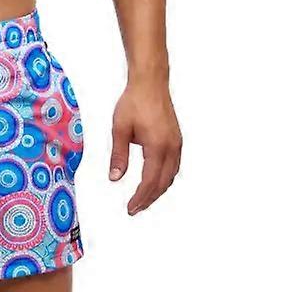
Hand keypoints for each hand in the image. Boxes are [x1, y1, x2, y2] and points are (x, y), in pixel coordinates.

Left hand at [109, 77, 181, 214]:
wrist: (150, 82)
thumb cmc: (134, 102)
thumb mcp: (120, 128)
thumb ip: (118, 155)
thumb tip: (115, 179)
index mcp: (157, 147)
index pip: (150, 181)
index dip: (140, 198)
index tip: (130, 208)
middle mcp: (171, 148)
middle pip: (163, 183)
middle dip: (149, 198)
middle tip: (135, 208)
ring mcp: (177, 144)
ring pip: (171, 176)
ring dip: (158, 190)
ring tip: (144, 198)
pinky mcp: (177, 139)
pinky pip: (174, 166)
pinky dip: (165, 178)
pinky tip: (155, 180)